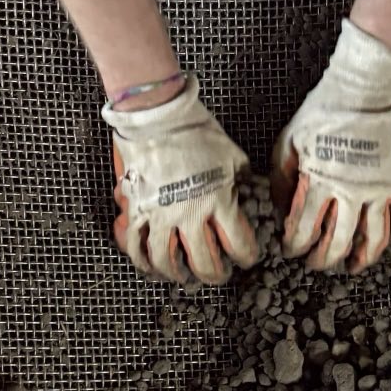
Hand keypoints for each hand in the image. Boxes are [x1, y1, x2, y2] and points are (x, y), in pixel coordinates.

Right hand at [101, 75, 259, 283]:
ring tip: (185, 276)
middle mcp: (189, 214)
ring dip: (179, 275)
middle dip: (216, 275)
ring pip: (167, 262)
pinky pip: (135, 246)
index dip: (247, 257)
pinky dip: (143, 262)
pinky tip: (152, 267)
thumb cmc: (196, 130)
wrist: (156, 114)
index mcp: (218, 200)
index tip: (247, 258)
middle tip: (219, 274)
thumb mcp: (232, 154)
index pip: (239, 245)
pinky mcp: (136, 210)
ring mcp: (159, 214)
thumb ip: (244, 181)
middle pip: (205, 263)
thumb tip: (255, 195)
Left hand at [272, 19, 390, 272]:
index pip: (304, 230)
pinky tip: (390, 240)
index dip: (295, 247)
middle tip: (316, 264)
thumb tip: (283, 210)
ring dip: (363, 258)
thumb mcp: (287, 143)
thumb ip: (282, 180)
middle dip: (324, 261)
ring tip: (354, 266)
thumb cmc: (323, 112)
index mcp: (320, 183)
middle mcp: (351, 192)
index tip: (291, 250)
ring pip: (375, 239)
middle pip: (338, 243)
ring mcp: (378, 188)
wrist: (363, 90)